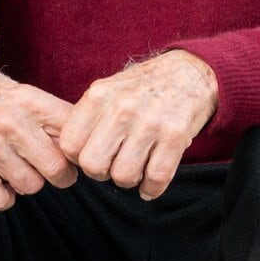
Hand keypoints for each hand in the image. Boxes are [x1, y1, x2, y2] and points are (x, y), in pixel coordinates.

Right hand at [0, 60, 76, 210]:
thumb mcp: (25, 92)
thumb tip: (82, 143)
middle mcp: (13, 125)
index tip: (77, 155)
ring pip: (32, 186)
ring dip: (30, 182)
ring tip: (22, 168)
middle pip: (58, 168)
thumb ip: (51, 117)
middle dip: (62, 174)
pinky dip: (4, 197)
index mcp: (32, 103)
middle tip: (56, 170)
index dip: (80, 149)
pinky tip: (2, 182)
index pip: (74, 135)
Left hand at [57, 50, 217, 199]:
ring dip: (129, 180)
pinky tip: (151, 182)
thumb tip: (68, 154)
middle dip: (101, 173)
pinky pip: (156, 178)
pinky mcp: (176, 135)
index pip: (69, 145)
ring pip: (124, 176)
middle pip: (93, 165)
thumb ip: (88, 118)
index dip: (77, 157)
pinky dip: (152, 188)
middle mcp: (122, 108)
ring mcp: (151, 122)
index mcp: (99, 96)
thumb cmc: (144, 87)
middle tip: (112, 164)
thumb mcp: (109, 89)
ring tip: (136, 168)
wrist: (191, 72)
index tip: (92, 153)